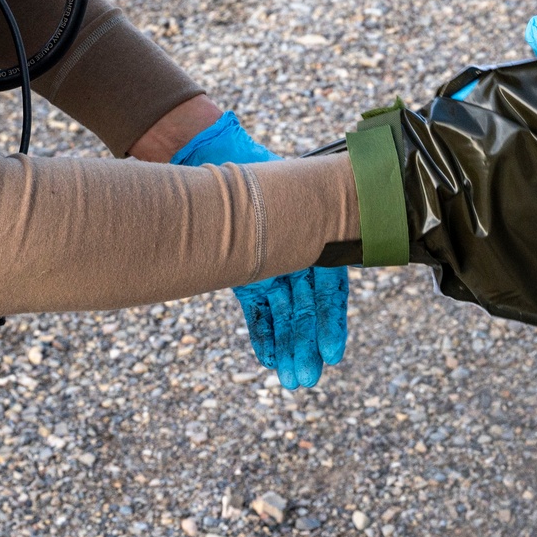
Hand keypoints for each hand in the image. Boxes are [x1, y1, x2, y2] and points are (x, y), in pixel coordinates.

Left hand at [170, 111, 348, 388]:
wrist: (203, 157)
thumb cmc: (246, 168)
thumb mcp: (276, 190)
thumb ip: (297, 215)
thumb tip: (334, 232)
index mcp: (314, 236)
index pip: (329, 288)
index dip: (331, 321)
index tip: (332, 353)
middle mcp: (298, 254)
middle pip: (306, 308)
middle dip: (306, 345)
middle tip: (306, 380)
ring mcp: (273, 265)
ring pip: (285, 314)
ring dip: (289, 346)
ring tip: (292, 379)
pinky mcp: (248, 272)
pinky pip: (261, 308)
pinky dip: (266, 332)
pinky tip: (270, 358)